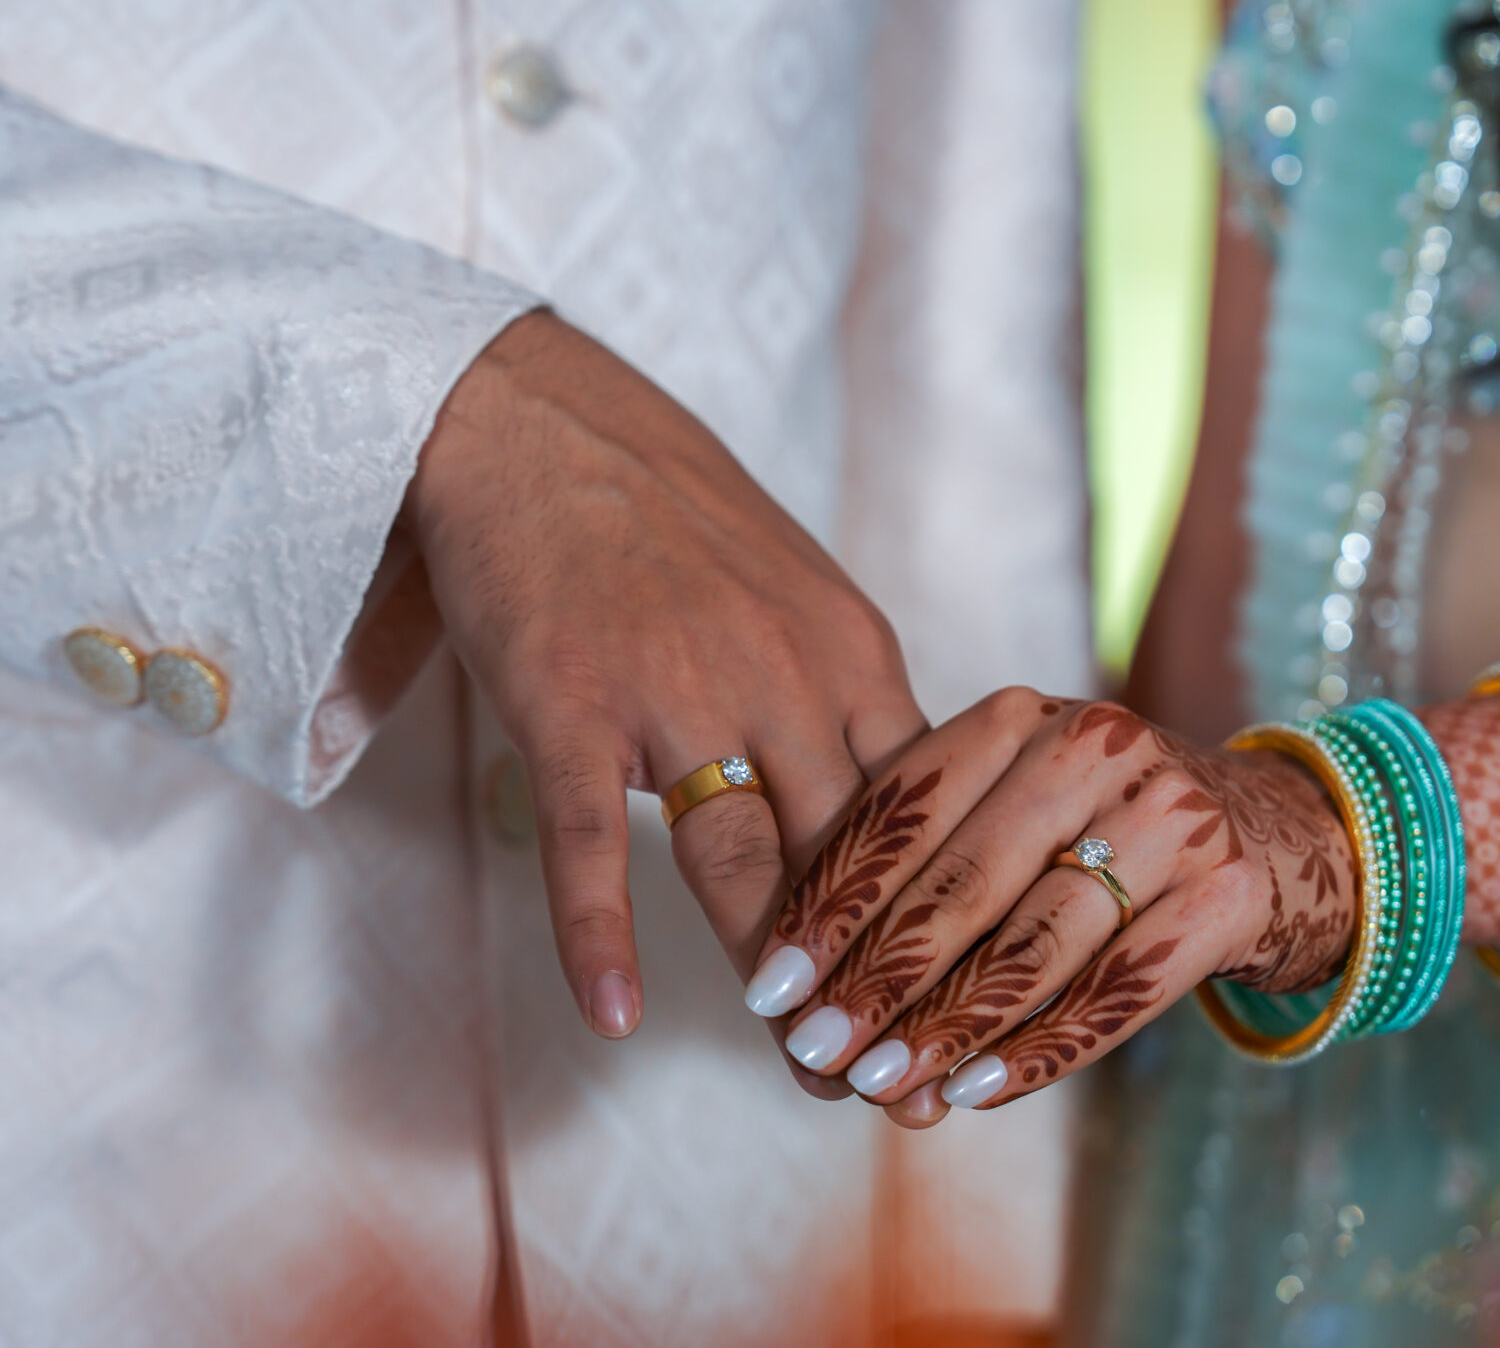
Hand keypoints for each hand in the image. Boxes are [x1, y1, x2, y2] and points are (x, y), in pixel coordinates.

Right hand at [406, 311, 924, 1057]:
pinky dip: (603, 934)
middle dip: (882, 981)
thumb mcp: (794, 586)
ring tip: (809, 1074)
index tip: (964, 1007)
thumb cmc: (667, 508)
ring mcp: (677, 691)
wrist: (536, 417)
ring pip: (745, 865)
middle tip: (906, 1082)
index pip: (922, 817)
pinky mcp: (571, 702)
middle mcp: (785, 676)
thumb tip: (886, 792)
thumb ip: (839, 691)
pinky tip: (617, 1015)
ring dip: (780, 982)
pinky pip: (596, 841)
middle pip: (852, 862)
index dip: (943, 923)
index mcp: (851, 651)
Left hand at [741, 689, 1356, 1120]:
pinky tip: (979, 1090)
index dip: (831, 902)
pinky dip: (1043, 1047)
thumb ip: (928, 865)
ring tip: (883, 1085)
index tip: (772, 983)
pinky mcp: (1227, 893)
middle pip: (963, 882)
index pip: (903, 810)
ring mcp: (1169, 819)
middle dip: (878, 978)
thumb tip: (812, 988)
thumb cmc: (1101, 829)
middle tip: (814, 1050)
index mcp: (1023, 716)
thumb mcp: (1016, 805)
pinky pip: (1117, 988)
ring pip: (1035, 942)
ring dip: (950, 1026)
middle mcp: (1098, 750)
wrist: (1280, 833)